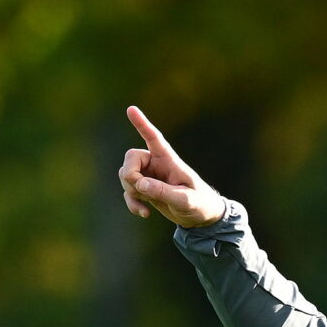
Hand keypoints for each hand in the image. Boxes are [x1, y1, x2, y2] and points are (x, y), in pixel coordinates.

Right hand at [118, 105, 227, 228]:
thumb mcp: (185, 201)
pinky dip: (132, 202)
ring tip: (146, 206)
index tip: (130, 109)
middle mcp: (156, 164)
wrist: (201, 217)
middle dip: (129, 175)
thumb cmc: (199, 204)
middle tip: (141, 190)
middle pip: (131, 157)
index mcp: (169, 160)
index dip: (142, 124)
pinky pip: (128, 191)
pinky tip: (144, 213)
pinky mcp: (146, 189)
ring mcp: (149, 176)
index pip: (153, 137)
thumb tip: (141, 184)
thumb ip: (163, 192)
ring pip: (125, 174)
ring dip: (130, 191)